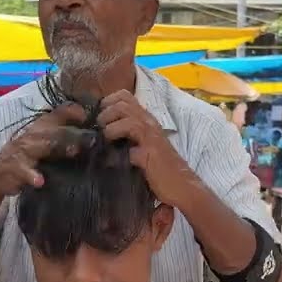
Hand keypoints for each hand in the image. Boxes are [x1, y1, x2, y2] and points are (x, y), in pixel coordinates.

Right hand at [0, 102, 91, 197]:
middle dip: (73, 134)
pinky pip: (23, 170)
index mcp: (42, 127)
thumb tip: (94, 139)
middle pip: (55, 131)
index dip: (74, 112)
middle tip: (91, 140)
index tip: (89, 117)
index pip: (59, 113)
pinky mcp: (14, 168)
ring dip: (56, 148)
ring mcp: (23, 151)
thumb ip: (65, 139)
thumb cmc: (27, 156)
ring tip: (73, 152)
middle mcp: (33, 135)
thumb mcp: (44, 143)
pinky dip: (31, 175)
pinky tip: (40, 181)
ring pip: (40, 146)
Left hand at [97, 90, 196, 207]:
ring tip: (106, 138)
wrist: (182, 185)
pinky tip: (112, 158)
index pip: (125, 97)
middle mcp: (149, 124)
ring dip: (111, 127)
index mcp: (146, 120)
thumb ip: (128, 137)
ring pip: (128, 117)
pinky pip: (131, 144)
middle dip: (105, 113)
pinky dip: (117, 148)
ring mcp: (151, 137)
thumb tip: (100, 137)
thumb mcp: (142, 146)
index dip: (108, 102)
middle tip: (99, 128)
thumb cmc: (161, 168)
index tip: (99, 117)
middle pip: (123, 102)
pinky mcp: (150, 153)